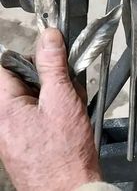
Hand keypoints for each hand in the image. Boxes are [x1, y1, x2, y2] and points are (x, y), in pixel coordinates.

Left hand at [0, 29, 101, 190]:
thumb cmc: (64, 156)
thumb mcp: (61, 99)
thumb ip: (52, 65)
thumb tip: (48, 38)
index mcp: (5, 108)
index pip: (5, 65)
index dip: (28, 56)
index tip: (48, 57)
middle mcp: (3, 121)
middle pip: (20, 80)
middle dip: (46, 76)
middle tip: (66, 82)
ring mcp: (13, 133)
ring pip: (31, 97)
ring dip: (53, 93)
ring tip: (71, 102)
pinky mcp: (25, 142)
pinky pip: (35, 115)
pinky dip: (53, 110)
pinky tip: (69, 116)